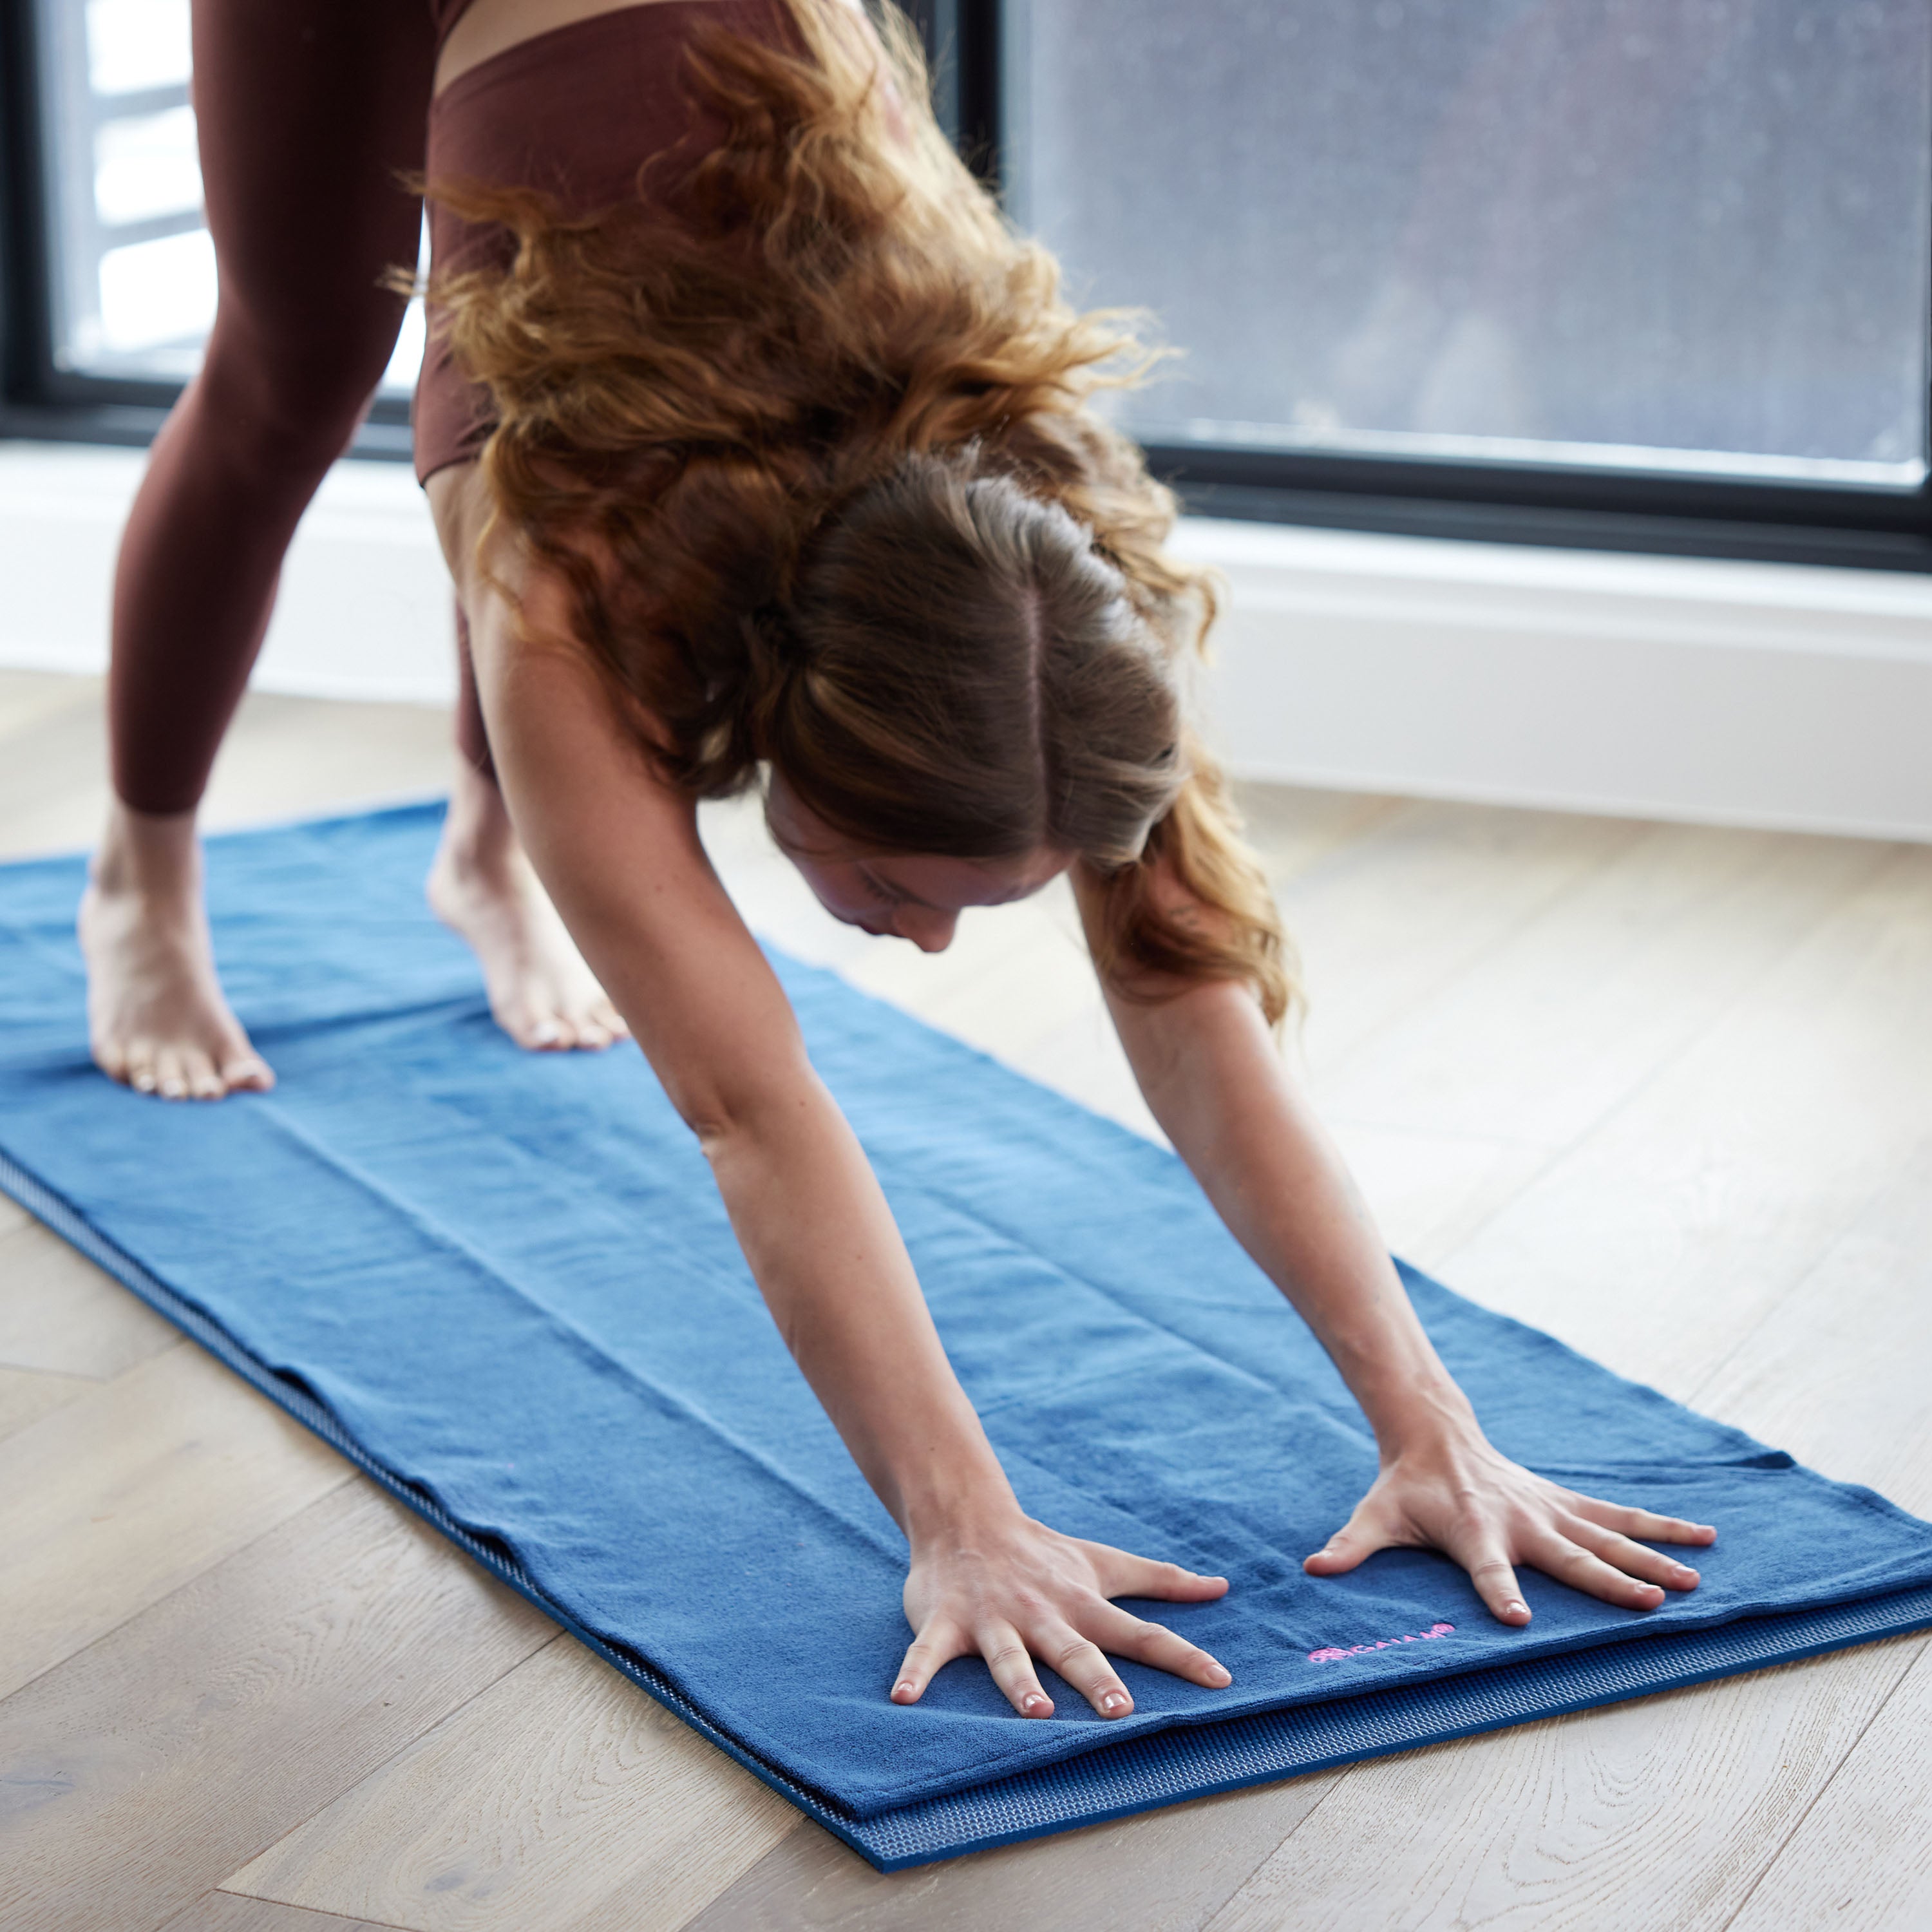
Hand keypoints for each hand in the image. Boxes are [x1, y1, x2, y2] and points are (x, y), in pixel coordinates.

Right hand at [892, 1510, 1232, 1717]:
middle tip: (1120, 1710)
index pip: (1141, 1632)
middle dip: (1096, 1679)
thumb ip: (1160, 1581)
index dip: (1182, 1655)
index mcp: (1081, 1603)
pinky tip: (903, 1700)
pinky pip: (928, 1652)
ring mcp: (993, 1619)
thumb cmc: (1042, 1552)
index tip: (1221, 1680)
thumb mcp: (1103, 1563)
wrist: (965, 1515)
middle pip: (1074, 1650)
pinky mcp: (945, 1622)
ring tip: (1036, 1710)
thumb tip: (1221, 1587)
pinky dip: (916, 1674)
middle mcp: (1041, 1614)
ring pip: (1008, 1655)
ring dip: (1020, 1682)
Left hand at [1302, 1427, 1716, 1624]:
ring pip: (1610, 1535)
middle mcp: (1520, 1520)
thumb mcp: (1374, 1515)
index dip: (1500, 1594)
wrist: (1435, 1433)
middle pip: (1568, 1557)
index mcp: (1474, 1530)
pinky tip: (1704, 1540)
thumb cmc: (1405, 1487)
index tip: (1519, 1621)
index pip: (1487, 1570)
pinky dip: (1661, 1527)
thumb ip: (1350, 1545)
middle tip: (1648, 1605)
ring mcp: (1550, 1509)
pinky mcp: (1567, 1502)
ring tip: (1695, 1582)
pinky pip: (1620, 1516)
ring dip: (1653, 1558)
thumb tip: (1312, 1569)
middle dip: (1607, 1582)